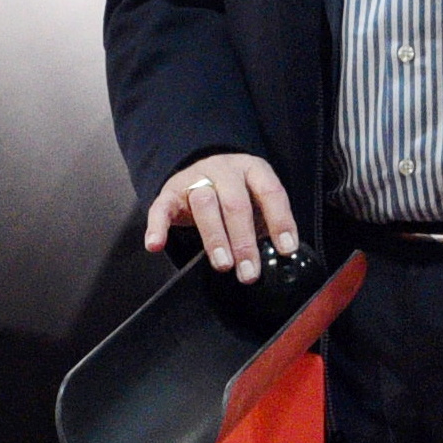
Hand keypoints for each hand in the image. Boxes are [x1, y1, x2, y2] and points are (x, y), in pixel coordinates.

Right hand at [144, 152, 297, 281]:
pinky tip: (156, 246)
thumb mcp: (257, 203)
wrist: (204, 174)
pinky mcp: (170, 192)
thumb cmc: (237, 196)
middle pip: (235, 203)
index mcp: (253, 169)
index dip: (280, 221)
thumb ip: (268, 224)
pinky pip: (161, 208)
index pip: (270, 192)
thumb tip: (281, 258)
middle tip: (249, 272)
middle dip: (244, 241)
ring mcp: (195, 178)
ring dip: (214, 238)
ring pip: (204, 204)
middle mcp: (225, 169)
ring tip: (223, 265)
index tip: (286, 249)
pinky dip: (157, 228)